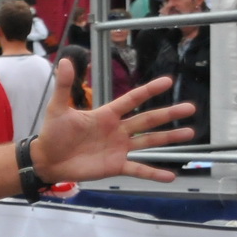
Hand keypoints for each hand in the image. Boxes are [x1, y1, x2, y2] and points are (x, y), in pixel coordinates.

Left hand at [31, 60, 196, 183]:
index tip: (167, 81)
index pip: (131, 100)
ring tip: (190, 132)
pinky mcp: (115, 165)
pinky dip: (154, 173)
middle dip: (168, 114)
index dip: (149, 91)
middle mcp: (117, 130)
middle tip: (190, 108)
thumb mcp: (58, 108)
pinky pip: (138, 168)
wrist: (46, 160)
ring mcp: (118, 148)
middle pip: (147, 120)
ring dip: (169, 138)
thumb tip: (65, 60)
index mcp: (106, 115)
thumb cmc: (52, 134)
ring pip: (149, 142)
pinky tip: (171, 176)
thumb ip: (65, 86)